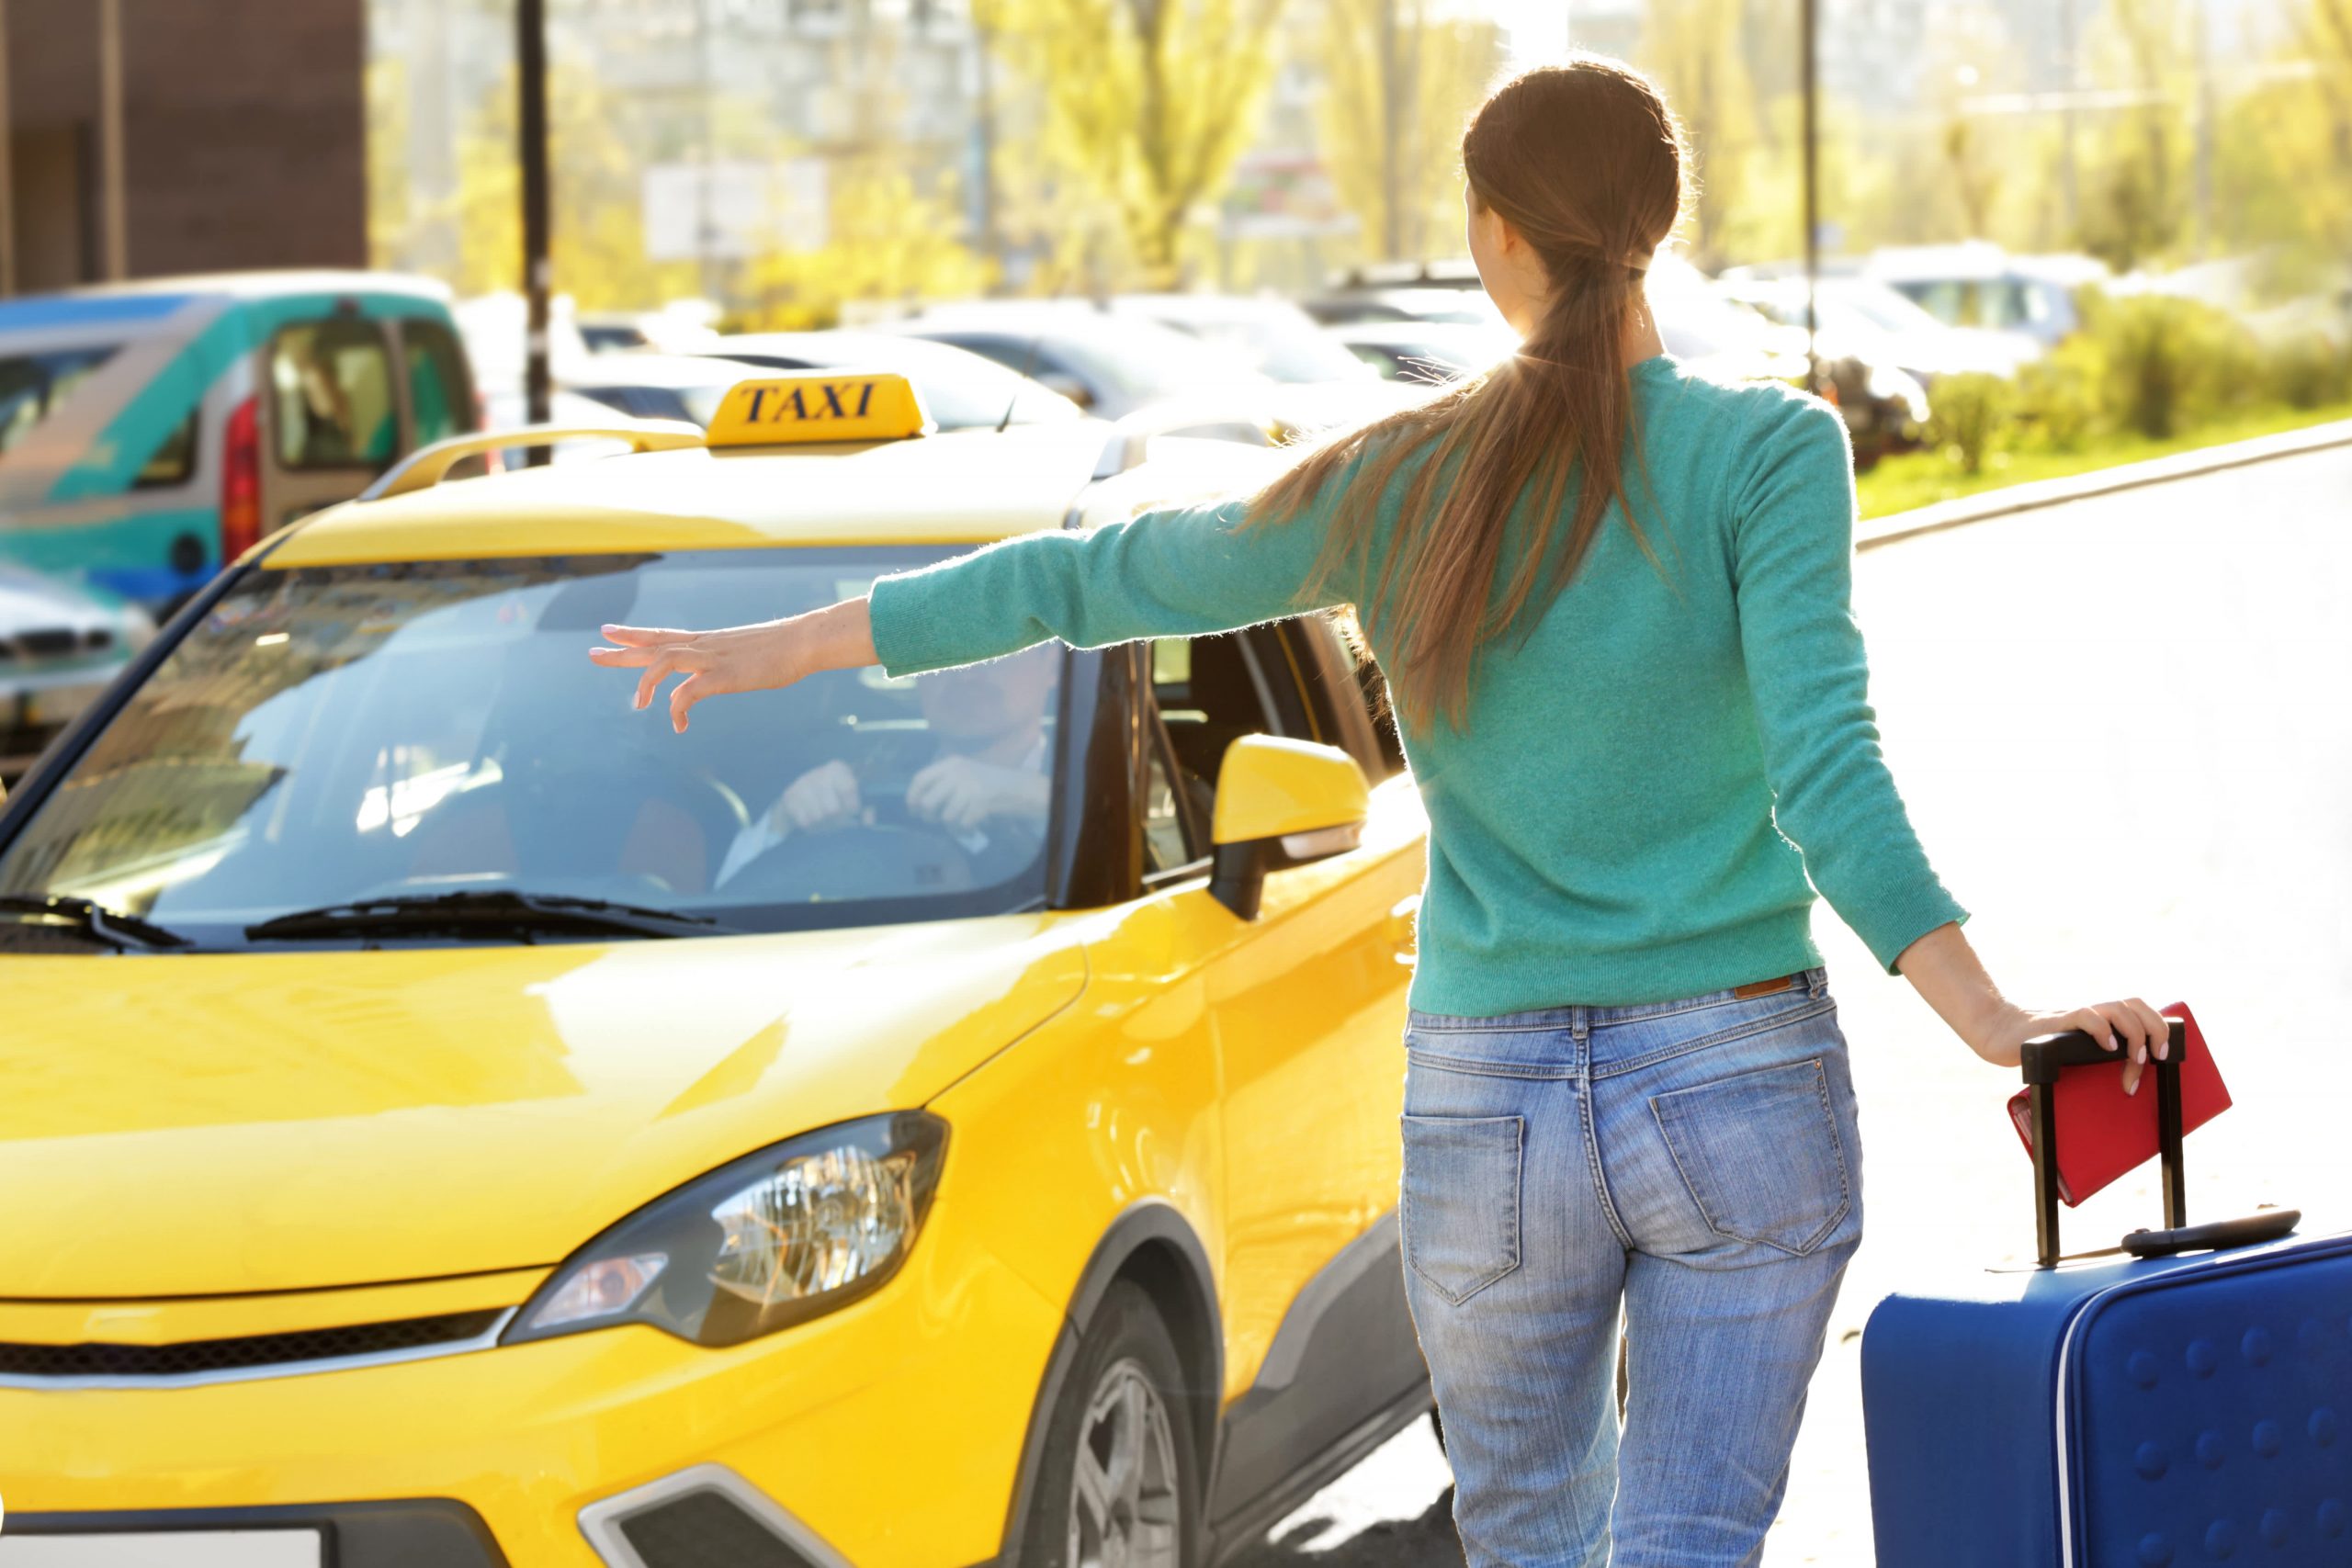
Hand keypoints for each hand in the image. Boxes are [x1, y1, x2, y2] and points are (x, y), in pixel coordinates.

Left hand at [590, 599, 877, 732]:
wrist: (802, 642)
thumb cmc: (783, 649)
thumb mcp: (747, 654)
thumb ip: (728, 662)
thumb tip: (726, 671)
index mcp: (707, 641)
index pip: (662, 635)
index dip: (634, 635)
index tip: (608, 631)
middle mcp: (703, 646)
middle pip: (653, 645)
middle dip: (621, 651)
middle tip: (592, 652)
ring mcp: (711, 659)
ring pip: (664, 662)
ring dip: (646, 682)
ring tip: (637, 704)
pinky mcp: (723, 676)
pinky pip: (688, 693)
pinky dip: (677, 709)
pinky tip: (679, 725)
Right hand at [774, 760, 860, 831]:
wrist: (801, 793)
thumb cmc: (834, 796)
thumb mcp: (852, 799)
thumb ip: (866, 810)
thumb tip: (868, 821)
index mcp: (837, 769)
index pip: (849, 788)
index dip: (853, 806)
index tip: (853, 810)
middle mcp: (819, 773)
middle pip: (833, 810)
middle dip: (838, 820)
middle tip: (840, 820)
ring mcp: (802, 784)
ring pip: (818, 818)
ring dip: (826, 825)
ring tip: (828, 822)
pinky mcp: (790, 796)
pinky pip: (805, 821)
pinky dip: (813, 827)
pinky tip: (816, 822)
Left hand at [907, 755, 1049, 832]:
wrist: (1016, 787)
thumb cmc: (986, 780)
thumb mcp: (963, 771)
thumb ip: (941, 781)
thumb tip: (916, 802)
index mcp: (951, 763)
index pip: (921, 779)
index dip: (912, 796)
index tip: (912, 808)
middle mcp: (958, 773)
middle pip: (928, 802)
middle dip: (927, 815)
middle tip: (932, 819)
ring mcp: (970, 788)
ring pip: (945, 816)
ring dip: (949, 824)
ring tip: (956, 822)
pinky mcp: (981, 803)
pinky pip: (961, 825)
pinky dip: (963, 830)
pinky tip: (968, 826)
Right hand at [1965, 997, 2173, 1096]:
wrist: (1999, 1033)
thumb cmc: (2037, 1046)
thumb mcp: (2073, 1050)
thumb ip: (2095, 1055)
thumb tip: (2123, 1085)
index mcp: (2100, 1018)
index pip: (2140, 1009)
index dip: (2159, 1028)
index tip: (2163, 1056)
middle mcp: (2092, 1012)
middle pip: (2136, 1004)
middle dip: (2156, 1030)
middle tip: (2156, 1057)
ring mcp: (2075, 1015)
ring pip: (2119, 1008)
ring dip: (2135, 1035)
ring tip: (2135, 1060)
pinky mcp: (2057, 1022)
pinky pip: (2086, 1016)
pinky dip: (2102, 1029)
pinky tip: (2106, 1047)